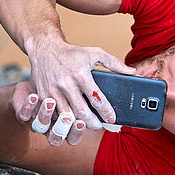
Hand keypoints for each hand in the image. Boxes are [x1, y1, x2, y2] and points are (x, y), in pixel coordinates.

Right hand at [19, 32, 135, 145]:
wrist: (45, 49)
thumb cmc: (72, 53)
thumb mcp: (94, 53)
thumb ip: (114, 62)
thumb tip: (131, 72)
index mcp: (81, 74)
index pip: (97, 98)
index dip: (106, 111)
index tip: (112, 118)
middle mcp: (66, 84)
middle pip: (82, 112)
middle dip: (93, 123)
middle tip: (100, 126)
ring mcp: (53, 92)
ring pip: (67, 117)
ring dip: (78, 125)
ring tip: (87, 125)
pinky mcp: (43, 96)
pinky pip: (53, 115)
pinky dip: (63, 122)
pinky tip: (70, 123)